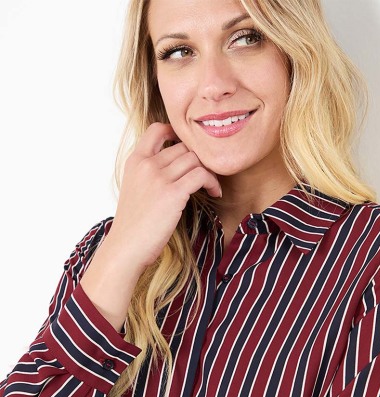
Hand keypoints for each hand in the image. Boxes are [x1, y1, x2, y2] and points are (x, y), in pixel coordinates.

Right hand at [107, 122, 221, 269]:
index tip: (189, 145)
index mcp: (135, 161)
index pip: (156, 129)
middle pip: (183, 147)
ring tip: (211, 186)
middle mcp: (146, 165)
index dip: (176, 132)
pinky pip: (201, 175)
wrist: (127, 246)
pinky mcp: (173, 193)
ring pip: (195, 159)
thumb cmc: (133, 224)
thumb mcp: (134, 189)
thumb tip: (173, 167)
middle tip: (205, 175)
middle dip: (198, 159)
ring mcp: (159, 178)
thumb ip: (148, 173)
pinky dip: (212, 182)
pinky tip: (214, 193)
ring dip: (208, 171)